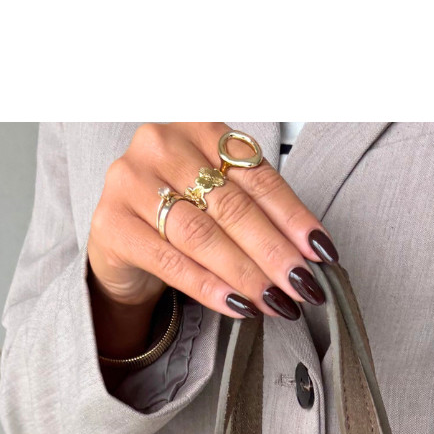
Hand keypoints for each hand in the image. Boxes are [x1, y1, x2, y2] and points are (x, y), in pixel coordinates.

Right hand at [87, 122, 336, 357]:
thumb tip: (311, 252)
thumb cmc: (178, 216)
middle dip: (275, 252)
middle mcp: (161, 144)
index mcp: (198, 128)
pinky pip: (171, 260)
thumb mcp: (219, 201)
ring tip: (276, 301)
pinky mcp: (112, 223)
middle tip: (304, 286)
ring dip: (247, 274)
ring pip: (203, 234)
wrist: (120, 243)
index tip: (322, 253)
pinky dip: (209, 287)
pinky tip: (237, 305)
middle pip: (232, 206)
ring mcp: (131, 181)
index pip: (258, 177)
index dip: (294, 218)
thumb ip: (258, 211)